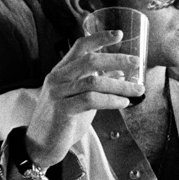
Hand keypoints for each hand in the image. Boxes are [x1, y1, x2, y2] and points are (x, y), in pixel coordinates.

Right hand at [24, 31, 144, 165]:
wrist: (41, 145)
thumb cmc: (63, 120)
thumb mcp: (82, 97)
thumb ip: (98, 83)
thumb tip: (121, 71)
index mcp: (61, 71)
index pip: (80, 46)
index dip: (99, 38)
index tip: (120, 34)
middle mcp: (57, 78)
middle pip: (89, 60)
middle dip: (116, 58)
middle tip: (137, 63)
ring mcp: (57, 93)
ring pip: (93, 81)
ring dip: (120, 84)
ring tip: (138, 89)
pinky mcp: (61, 109)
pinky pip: (90, 100)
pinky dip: (111, 100)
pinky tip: (123, 102)